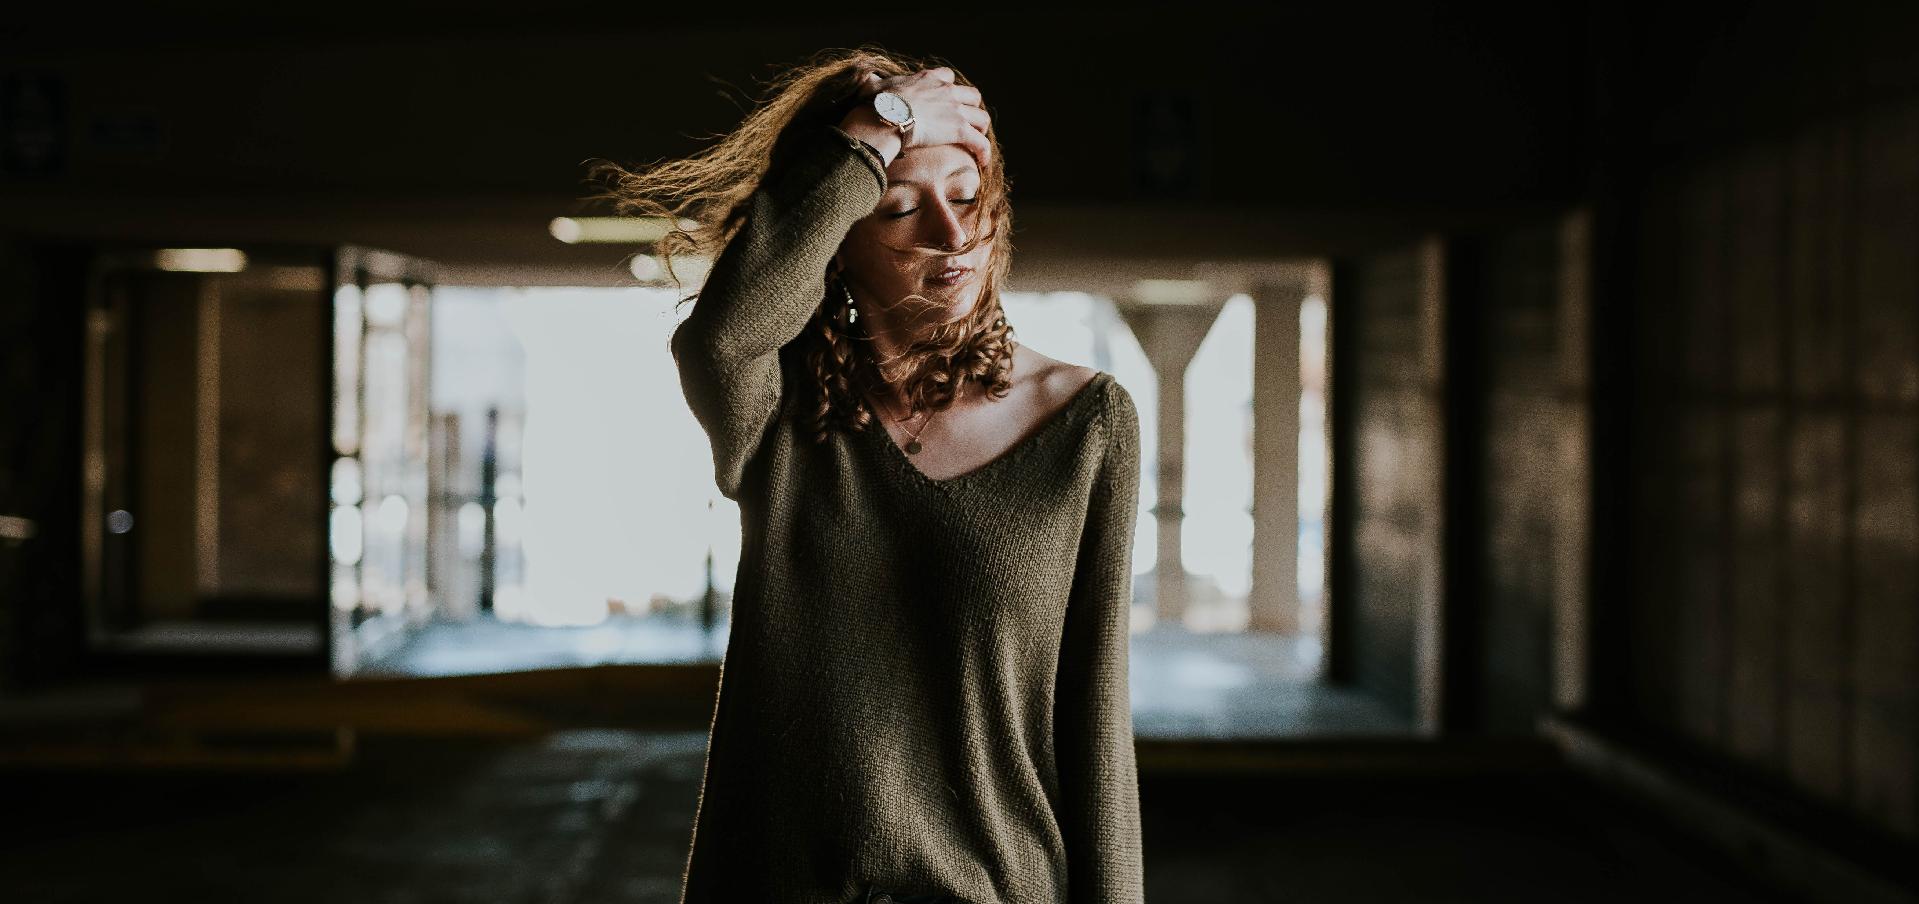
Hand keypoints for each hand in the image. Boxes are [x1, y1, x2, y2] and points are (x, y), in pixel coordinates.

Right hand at [846, 67, 992, 169]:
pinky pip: (980, 142)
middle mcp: (946, 91)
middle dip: (972, 109)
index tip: (947, 99)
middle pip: (972, 95)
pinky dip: (984, 152)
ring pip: (982, 118)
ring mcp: (955, 110)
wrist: (885, 118)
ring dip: (980, 130)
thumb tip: (867, 81)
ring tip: (975, 143)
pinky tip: (982, 162)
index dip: (950, 88)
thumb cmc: (877, 105)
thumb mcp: (874, 87)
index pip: (948, 76)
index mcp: (928, 79)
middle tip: (966, 123)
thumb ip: (873, 82)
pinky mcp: (959, 129)